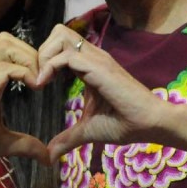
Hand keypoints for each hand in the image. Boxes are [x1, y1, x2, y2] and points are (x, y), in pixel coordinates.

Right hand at [0, 32, 48, 186]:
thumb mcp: (3, 143)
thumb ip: (25, 145)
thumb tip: (47, 157)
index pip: (12, 50)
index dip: (33, 60)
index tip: (46, 83)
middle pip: (8, 39)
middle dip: (32, 53)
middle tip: (43, 79)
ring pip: (5, 43)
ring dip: (27, 58)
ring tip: (37, 83)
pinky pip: (5, 67)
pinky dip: (24, 73)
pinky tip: (33, 90)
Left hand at [37, 24, 168, 161]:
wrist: (150, 124)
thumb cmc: (124, 124)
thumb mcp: (88, 131)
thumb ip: (67, 138)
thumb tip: (49, 155)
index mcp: (89, 65)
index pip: (60, 45)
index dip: (44, 59)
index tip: (36, 84)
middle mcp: (92, 56)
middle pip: (59, 32)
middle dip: (41, 51)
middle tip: (37, 78)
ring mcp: (97, 59)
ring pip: (61, 35)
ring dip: (44, 55)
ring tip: (40, 81)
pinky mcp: (99, 67)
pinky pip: (66, 56)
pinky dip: (49, 67)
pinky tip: (43, 86)